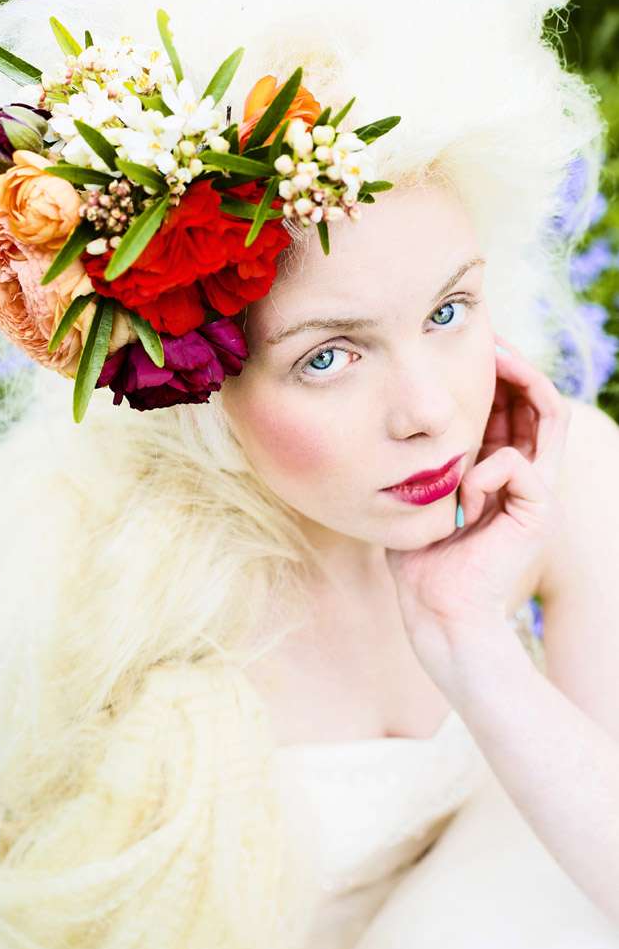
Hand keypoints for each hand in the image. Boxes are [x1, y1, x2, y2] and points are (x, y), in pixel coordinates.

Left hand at [386, 332, 570, 694]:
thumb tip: (401, 426)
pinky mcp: (538, 511)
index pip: (509, 406)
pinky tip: (464, 491)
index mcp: (497, 468)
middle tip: (488, 338)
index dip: (495, 373)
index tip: (466, 346)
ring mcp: (535, 491)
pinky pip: (521, 465)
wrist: (437, 610)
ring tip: (497, 359)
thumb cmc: (420, 559)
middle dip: (513, 364)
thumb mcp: (418, 494)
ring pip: (548, 416)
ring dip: (522, 382)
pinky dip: (489, 467)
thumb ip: (421, 461)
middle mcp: (522, 474)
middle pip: (535, 400)